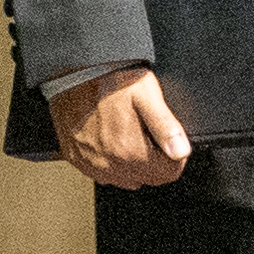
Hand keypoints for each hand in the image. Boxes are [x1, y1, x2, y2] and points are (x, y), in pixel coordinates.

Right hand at [51, 63, 191, 191]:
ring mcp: (92, 166)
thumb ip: (166, 126)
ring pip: (127, 178)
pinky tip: (109, 137)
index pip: (169, 173)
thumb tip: (181, 152)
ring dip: (133, 162)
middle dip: (154, 159)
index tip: (168, 138)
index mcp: (130, 151)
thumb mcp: (146, 94)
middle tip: (146, 130)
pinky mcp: (78, 161)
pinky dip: (111, 160)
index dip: (174, 155)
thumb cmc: (108, 80)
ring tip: (127, 131)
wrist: (73, 74)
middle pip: (148, 177)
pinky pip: (104, 173)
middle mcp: (110, 165)